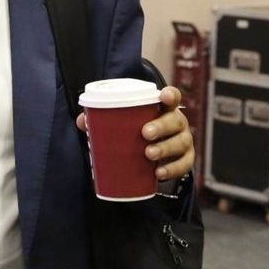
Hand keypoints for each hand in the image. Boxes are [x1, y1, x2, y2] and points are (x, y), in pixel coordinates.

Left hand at [77, 85, 194, 180]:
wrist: (152, 156)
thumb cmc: (137, 132)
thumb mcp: (124, 123)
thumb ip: (103, 120)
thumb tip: (83, 121)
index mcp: (163, 109)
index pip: (172, 97)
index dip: (170, 95)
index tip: (163, 96)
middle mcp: (177, 123)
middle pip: (176, 121)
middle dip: (162, 126)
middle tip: (145, 133)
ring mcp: (183, 141)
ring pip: (181, 143)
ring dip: (165, 148)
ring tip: (148, 154)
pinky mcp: (185, 160)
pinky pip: (184, 165)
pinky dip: (172, 169)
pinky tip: (158, 173)